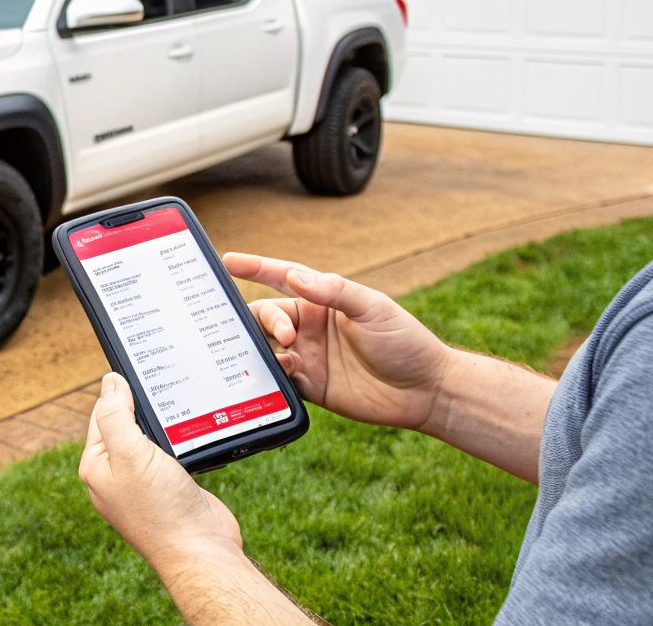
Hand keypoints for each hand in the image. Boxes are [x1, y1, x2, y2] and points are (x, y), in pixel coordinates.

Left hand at [79, 373, 241, 570]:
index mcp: (96, 467)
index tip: (138, 371)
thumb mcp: (130, 453)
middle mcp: (116, 475)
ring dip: (164, 424)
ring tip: (179, 405)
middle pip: (126, 424)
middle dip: (142, 406)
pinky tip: (192, 430)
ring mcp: (143, 483)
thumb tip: (109, 382)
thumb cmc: (160, 508)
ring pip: (150, 438)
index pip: (101, 415)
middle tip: (163, 384)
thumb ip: (115, 416)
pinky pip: (171, 453)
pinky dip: (180, 440)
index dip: (119, 392)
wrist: (200, 550)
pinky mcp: (169, 487)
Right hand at [225, 252, 453, 432]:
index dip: (254, 267)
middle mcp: (310, 325)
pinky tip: (286, 375)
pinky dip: (274, 376)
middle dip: (266, 320)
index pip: (282, 278)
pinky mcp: (310, 386)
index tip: (227, 261)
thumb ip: (334, 291)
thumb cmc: (405, 341)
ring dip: (265, 348)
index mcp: (324, 300)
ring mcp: (308, 355)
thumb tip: (295, 277)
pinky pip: (279, 379)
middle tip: (287, 336)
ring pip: (266, 346)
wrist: (425, 391)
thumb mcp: (374, 308)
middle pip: (266, 314)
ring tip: (284, 356)